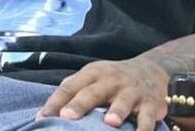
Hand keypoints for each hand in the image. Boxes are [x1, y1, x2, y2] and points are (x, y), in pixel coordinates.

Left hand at [37, 54, 171, 130]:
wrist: (152, 69)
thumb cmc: (112, 78)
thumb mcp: (92, 76)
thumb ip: (71, 90)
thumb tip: (44, 113)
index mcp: (93, 73)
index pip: (70, 86)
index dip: (55, 101)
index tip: (42, 117)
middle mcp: (111, 80)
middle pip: (93, 92)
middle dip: (80, 104)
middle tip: (67, 116)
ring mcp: (132, 92)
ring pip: (123, 102)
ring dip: (117, 111)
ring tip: (110, 122)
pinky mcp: (151, 104)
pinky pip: (148, 118)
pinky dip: (145, 128)